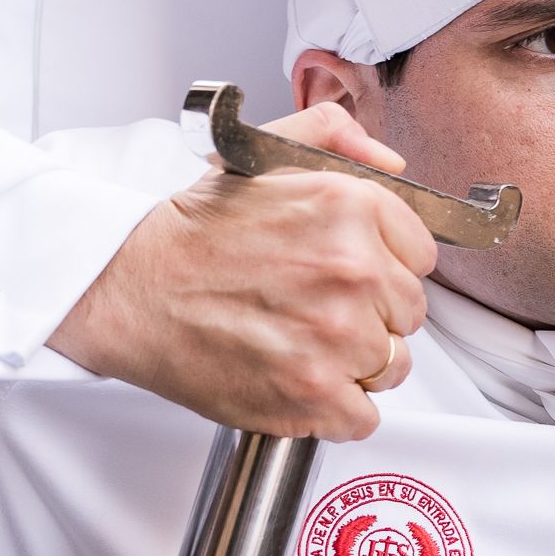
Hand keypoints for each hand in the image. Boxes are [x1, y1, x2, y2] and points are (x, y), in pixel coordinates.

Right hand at [48, 103, 435, 440]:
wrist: (132, 291)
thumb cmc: (193, 235)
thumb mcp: (263, 158)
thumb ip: (334, 138)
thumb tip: (393, 162)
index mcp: (349, 207)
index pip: (422, 253)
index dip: (388, 266)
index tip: (355, 274)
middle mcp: (353, 270)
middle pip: (410, 313)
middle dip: (373, 314)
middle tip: (318, 308)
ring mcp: (336, 337)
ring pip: (392, 366)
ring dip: (357, 364)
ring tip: (306, 344)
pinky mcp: (313, 394)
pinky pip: (364, 417)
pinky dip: (337, 410)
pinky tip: (301, 381)